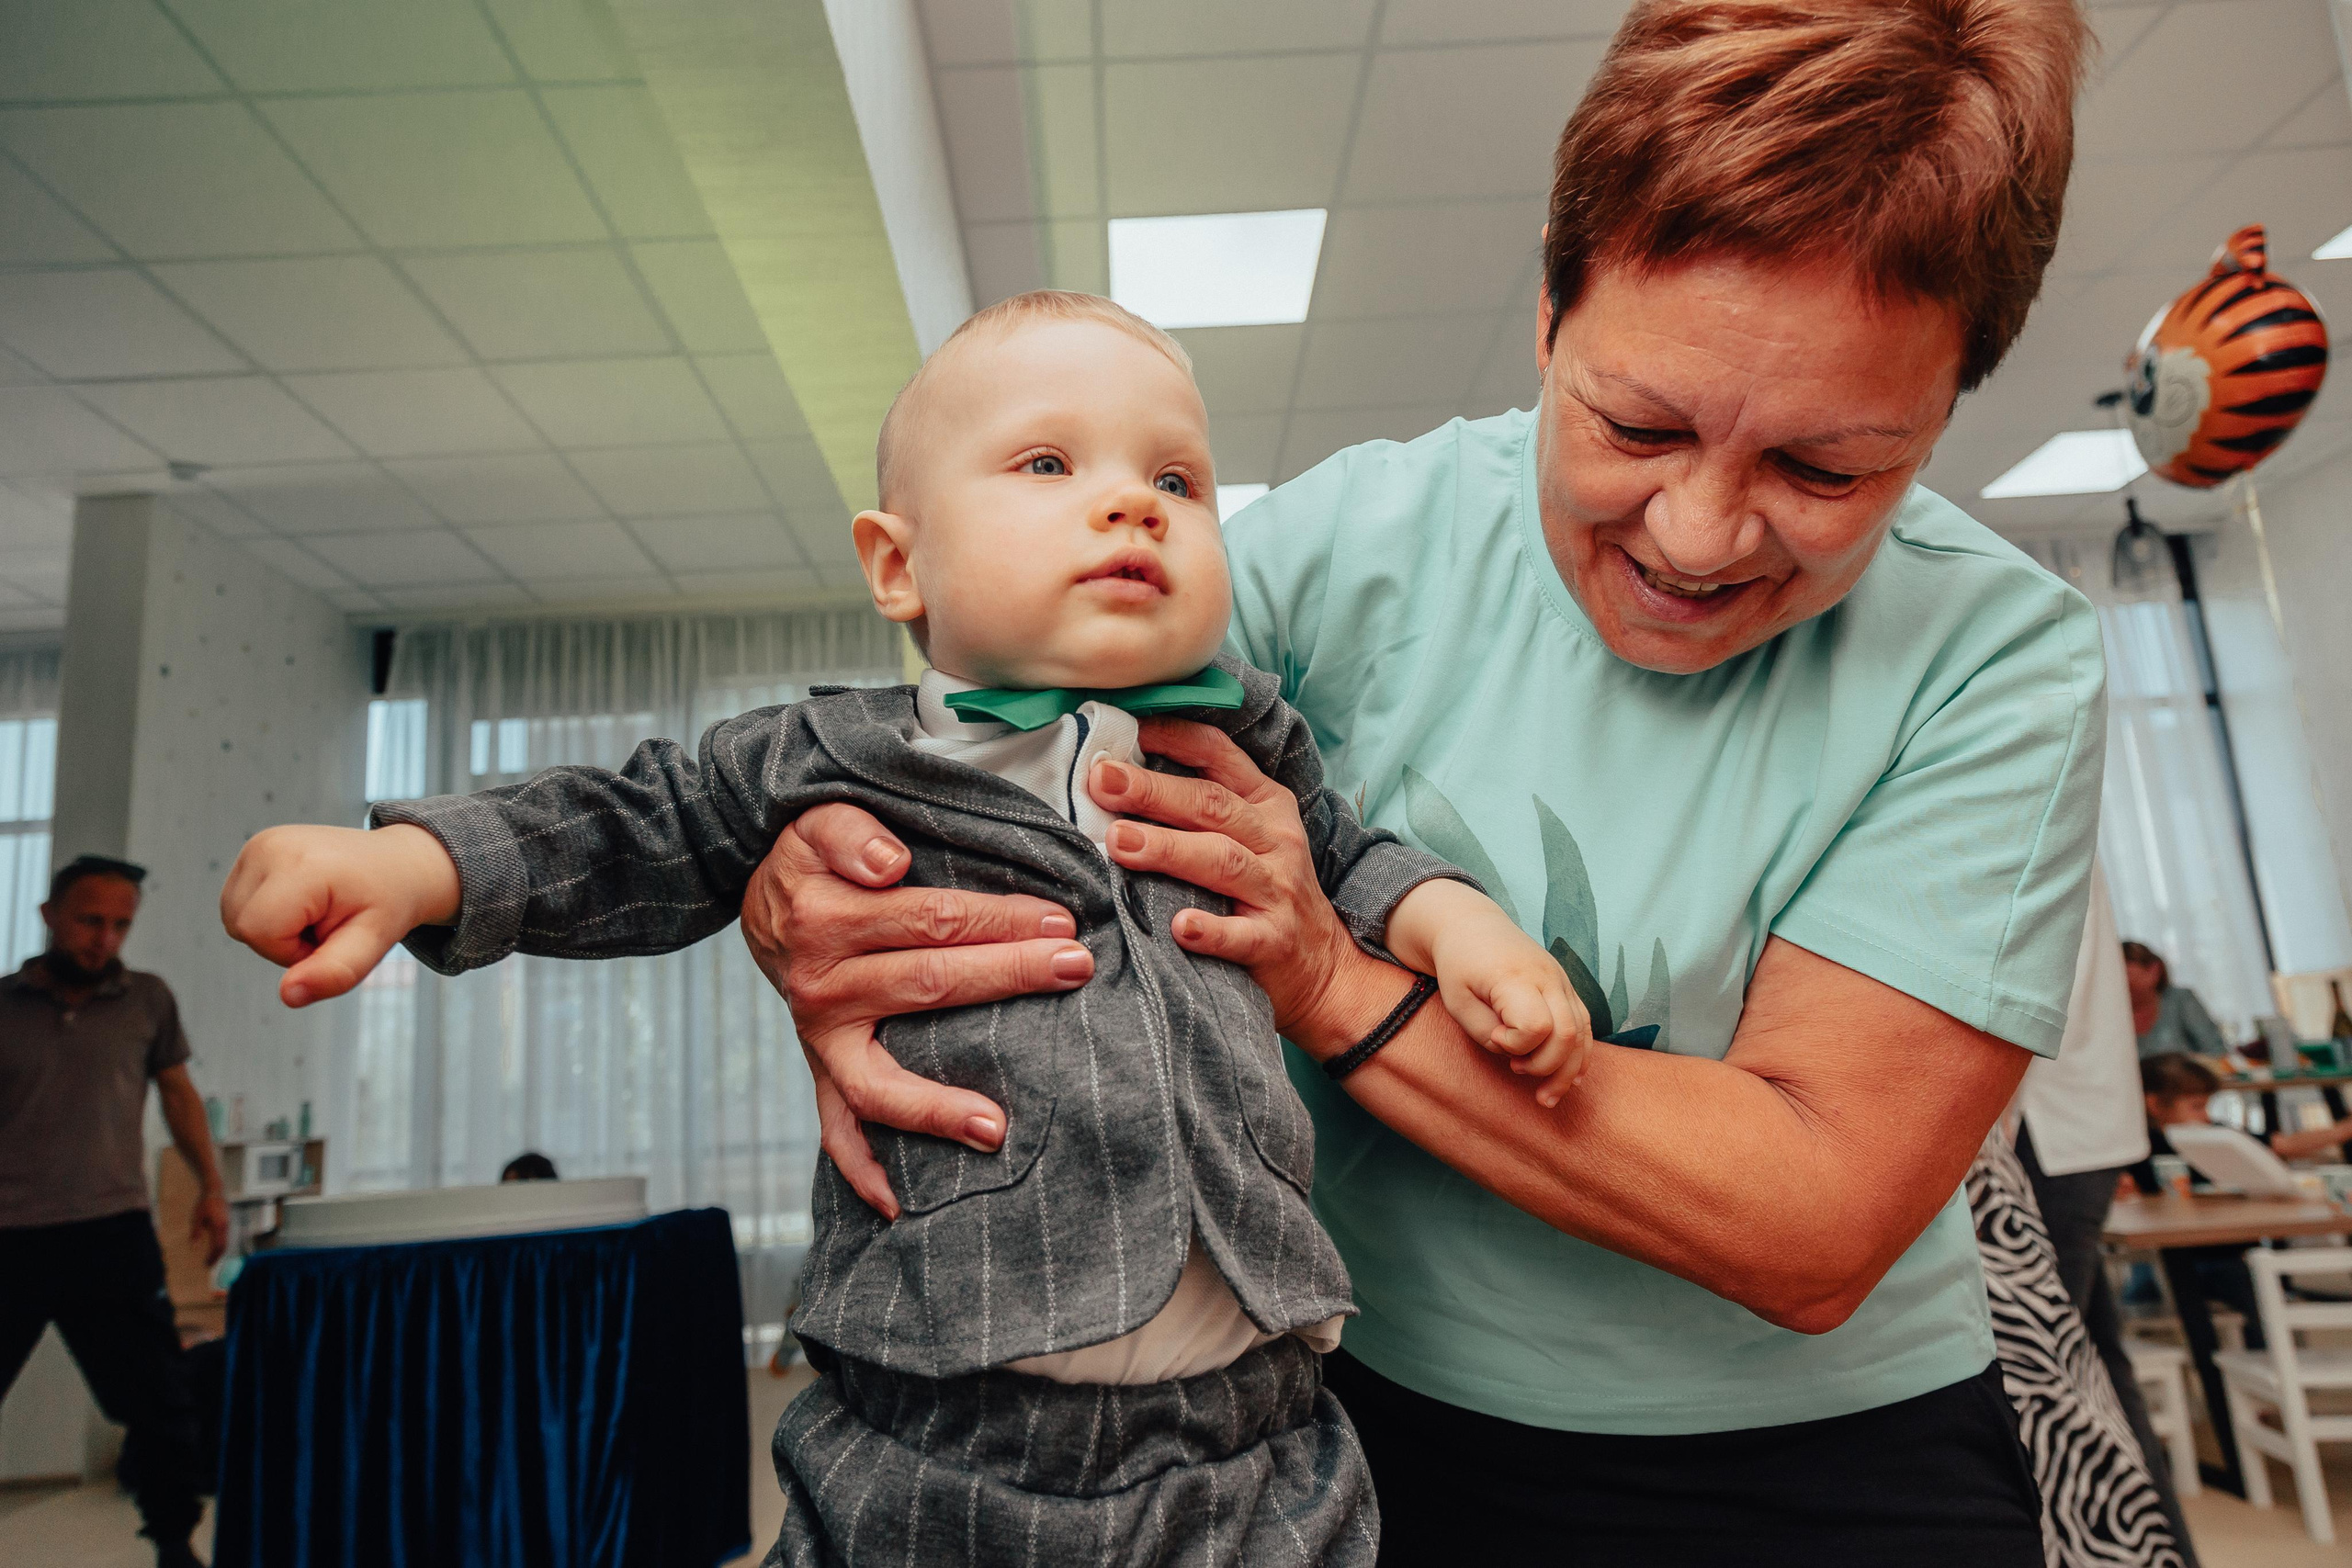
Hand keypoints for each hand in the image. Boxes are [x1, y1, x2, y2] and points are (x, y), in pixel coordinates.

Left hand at [191, 1187, 229, 1268]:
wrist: (214, 1190)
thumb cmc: (204, 1203)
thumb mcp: (197, 1217)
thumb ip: (196, 1232)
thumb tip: (194, 1247)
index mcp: (219, 1226)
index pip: (219, 1246)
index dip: (213, 1257)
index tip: (207, 1264)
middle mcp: (226, 1226)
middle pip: (224, 1246)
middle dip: (217, 1257)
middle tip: (209, 1265)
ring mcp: (227, 1224)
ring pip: (225, 1241)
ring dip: (219, 1251)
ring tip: (210, 1258)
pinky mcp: (226, 1222)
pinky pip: (224, 1236)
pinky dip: (220, 1244)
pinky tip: (212, 1246)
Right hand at [220, 824, 461, 1006]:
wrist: (397, 864)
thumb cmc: (387, 901)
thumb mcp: (374, 943)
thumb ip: (333, 974)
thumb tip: (288, 996)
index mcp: (301, 865)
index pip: (259, 932)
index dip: (291, 951)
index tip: (330, 936)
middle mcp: (270, 845)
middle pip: (240, 926)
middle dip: (281, 942)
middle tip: (327, 925)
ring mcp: (259, 843)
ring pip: (235, 916)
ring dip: (273, 929)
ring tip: (316, 913)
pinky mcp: (254, 848)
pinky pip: (238, 902)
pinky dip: (267, 913)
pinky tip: (302, 902)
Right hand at [738, 805, 1095, 1218]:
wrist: (761, 898)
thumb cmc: (812, 859)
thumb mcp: (819, 820)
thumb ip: (851, 832)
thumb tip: (891, 865)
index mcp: (828, 918)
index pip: (932, 919)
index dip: (998, 919)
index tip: (1059, 921)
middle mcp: (821, 985)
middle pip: (928, 985)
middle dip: (1009, 977)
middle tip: (1074, 968)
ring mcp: (820, 1039)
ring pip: (884, 1081)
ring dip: (942, 1107)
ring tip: (998, 1127)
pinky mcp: (820, 1071)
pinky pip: (835, 1131)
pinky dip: (863, 1171)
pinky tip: (900, 1205)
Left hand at [1089, 719, 1364, 1042]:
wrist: (1324, 967)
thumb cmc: (1267, 893)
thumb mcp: (1252, 836)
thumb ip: (1202, 806)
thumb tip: (1119, 773)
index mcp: (1266, 803)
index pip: (1218, 755)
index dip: (1172, 737)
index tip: (1122, 727)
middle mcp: (1276, 839)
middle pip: (1211, 805)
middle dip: (1153, 790)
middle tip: (1101, 780)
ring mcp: (1278, 890)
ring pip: (1222, 860)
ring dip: (1169, 849)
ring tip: (1118, 842)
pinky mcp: (1275, 941)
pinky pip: (1240, 934)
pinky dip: (1210, 930)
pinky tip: (1178, 927)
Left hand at [1386, 879, 1592, 1104]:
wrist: (1472, 926)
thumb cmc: (1459, 965)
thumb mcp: (1457, 1001)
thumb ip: (1484, 1033)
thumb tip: (1516, 1053)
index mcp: (1515, 977)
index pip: (1536, 1025)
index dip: (1516, 1044)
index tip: (1494, 1038)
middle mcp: (1547, 977)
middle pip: (1568, 1034)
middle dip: (1547, 1067)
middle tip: (1516, 1071)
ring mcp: (1562, 980)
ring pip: (1583, 1033)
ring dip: (1568, 1071)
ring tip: (1546, 1097)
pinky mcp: (1566, 987)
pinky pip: (1585, 1025)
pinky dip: (1579, 1054)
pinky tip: (1570, 1079)